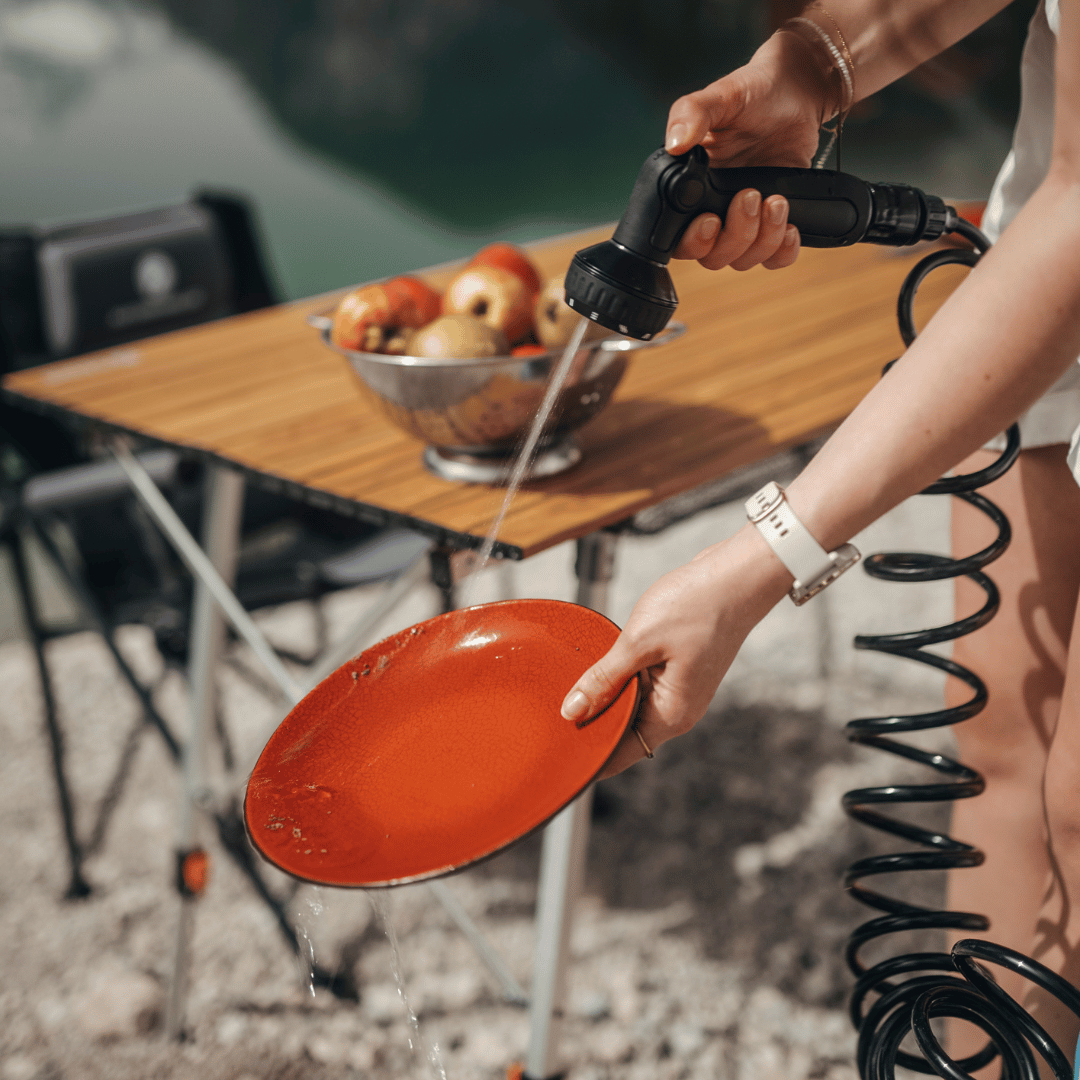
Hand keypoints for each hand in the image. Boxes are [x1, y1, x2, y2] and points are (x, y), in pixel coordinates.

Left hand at [561, 527, 790, 777]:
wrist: (738, 573)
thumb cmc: (697, 605)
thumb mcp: (639, 642)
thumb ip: (604, 679)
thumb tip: (573, 711)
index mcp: (672, 713)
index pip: (623, 752)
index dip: (592, 756)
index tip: (559, 752)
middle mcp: (678, 708)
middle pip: (625, 730)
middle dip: (592, 723)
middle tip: (551, 714)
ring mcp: (679, 687)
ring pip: (631, 703)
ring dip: (606, 695)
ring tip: (568, 685)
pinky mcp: (678, 666)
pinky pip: (641, 681)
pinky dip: (620, 675)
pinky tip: (600, 661)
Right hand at [666, 30, 834, 271]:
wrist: (796, 93)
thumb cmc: (753, 93)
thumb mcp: (720, 96)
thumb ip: (691, 114)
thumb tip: (674, 144)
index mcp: (690, 190)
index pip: (679, 239)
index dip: (693, 241)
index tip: (711, 220)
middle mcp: (713, 211)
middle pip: (713, 256)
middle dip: (734, 236)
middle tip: (751, 196)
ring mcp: (744, 221)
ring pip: (743, 260)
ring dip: (762, 239)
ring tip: (776, 200)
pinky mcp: (773, 224)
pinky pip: (774, 260)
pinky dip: (783, 252)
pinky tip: (789, 225)